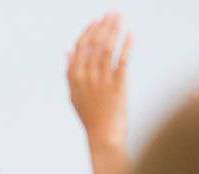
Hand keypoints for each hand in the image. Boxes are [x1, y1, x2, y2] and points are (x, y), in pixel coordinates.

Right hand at [67, 12, 131, 150]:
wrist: (104, 136)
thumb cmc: (91, 116)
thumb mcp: (74, 94)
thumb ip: (71, 71)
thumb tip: (67, 51)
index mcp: (74, 78)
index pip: (80, 48)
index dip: (89, 32)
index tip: (97, 20)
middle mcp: (86, 77)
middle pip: (94, 45)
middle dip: (103, 26)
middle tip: (112, 13)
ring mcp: (101, 81)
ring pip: (107, 49)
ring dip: (114, 31)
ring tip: (121, 18)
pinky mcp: (117, 86)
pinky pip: (122, 61)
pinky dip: (126, 46)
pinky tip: (131, 35)